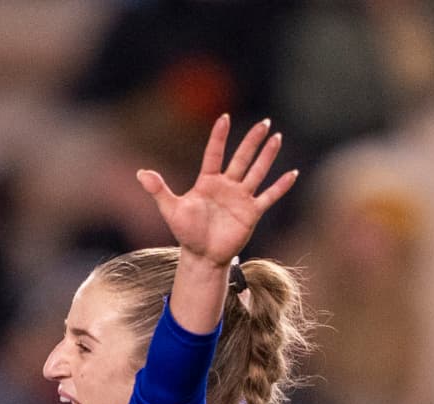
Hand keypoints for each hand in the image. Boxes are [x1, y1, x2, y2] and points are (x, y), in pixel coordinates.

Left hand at [137, 114, 298, 268]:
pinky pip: (268, 196)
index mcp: (208, 181)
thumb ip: (159, 190)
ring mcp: (241, 198)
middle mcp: (227, 185)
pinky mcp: (252, 212)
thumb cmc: (186, 232)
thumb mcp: (171, 210)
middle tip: (264, 122)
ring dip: (268, 156)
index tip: (224, 117)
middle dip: (252, 140)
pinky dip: (280, 186)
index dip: (219, 137)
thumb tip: (141, 173)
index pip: (215, 153)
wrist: (202, 256)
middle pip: (242, 158)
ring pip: (257, 171)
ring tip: (277, 137)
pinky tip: (292, 174)